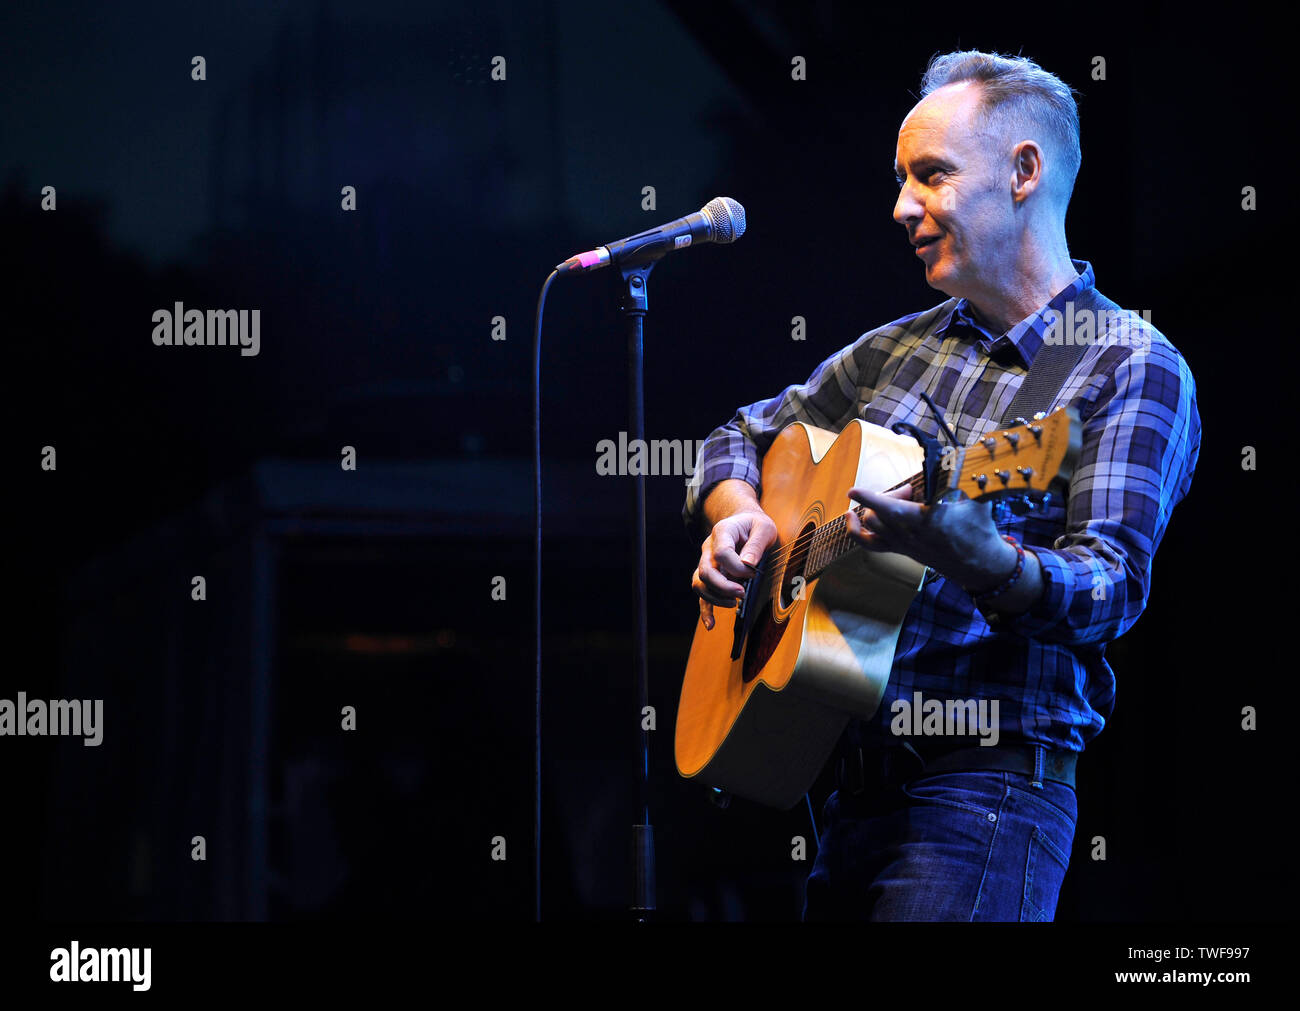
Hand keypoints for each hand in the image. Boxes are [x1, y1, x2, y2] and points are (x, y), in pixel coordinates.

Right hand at [692, 509, 777, 630]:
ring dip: (715, 597)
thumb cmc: (755, 526)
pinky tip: (711, 625)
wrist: (745, 523)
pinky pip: (702, 593)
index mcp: (722, 532)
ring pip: (700, 584)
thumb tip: (748, 565)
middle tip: (743, 593)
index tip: (754, 573)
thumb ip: (756, 544)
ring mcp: (706, 562)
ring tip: (734, 604)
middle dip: (724, 586)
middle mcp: (708, 548)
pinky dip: (705, 610)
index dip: (737, 567)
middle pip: (706, 571)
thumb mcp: (764, 528)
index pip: (722, 554)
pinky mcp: (709, 575)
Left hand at [844, 484, 1016, 588]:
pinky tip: (850, 515)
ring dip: (878, 506)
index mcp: (930, 521)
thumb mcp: (978, 500)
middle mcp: (912, 535)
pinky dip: (856, 531)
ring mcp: (904, 544)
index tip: (854, 490)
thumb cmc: (980, 528)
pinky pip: (869, 544)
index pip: (894, 510)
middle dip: (892, 494)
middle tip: (912, 490)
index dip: (872, 499)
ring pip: (873, 524)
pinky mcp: (900, 550)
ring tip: (901, 499)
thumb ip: (965, 478)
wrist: (980, 564)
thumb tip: (957, 454)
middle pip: (881, 511)